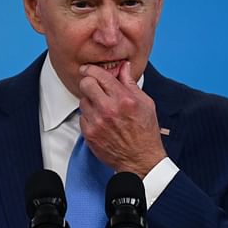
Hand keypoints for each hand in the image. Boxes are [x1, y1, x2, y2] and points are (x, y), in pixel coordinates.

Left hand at [77, 61, 166, 177]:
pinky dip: (89, 116)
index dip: (92, 69)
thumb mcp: (145, 103)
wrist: (140, 160)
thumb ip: (130, 83)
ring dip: (90, 101)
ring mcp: (97, 122)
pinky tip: (100, 120)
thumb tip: (123, 67)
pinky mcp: (89, 134)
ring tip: (101, 107)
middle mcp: (108, 109)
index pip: (100, 75)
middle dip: (89, 82)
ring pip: (82, 100)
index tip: (88, 69)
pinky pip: (82, 117)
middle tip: (93, 85)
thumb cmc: (145, 132)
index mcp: (124, 99)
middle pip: (86, 84)